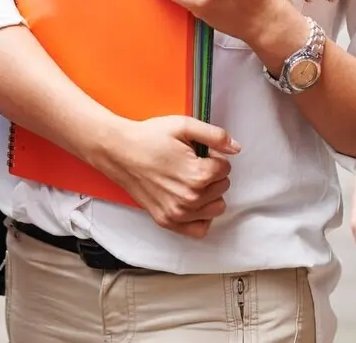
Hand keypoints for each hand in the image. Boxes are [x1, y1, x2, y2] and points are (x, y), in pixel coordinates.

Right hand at [92, 115, 238, 238]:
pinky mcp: (167, 221)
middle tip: (191, 164)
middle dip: (212, 174)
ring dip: (209, 195)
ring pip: (216, 208)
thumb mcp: (184, 126)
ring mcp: (178, 214)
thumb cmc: (149, 137)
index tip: (198, 153)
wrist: (119, 152)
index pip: (226, 168)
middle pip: (223, 187)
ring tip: (191, 181)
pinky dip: (200, 217)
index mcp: (198, 175)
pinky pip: (199, 229)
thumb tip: (236, 148)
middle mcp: (190, 199)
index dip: (214, 156)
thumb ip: (215, 136)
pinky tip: (191, 201)